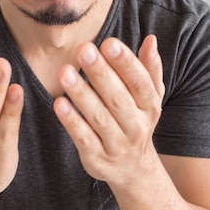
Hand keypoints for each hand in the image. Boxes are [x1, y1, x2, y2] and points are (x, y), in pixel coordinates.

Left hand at [53, 35, 164, 186]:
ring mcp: (117, 144)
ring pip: (99, 118)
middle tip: (83, 50)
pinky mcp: (97, 158)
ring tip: (65, 72)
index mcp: (150, 106)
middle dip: (100, 73)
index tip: (109, 43)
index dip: (125, 62)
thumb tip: (151, 40)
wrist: (134, 169)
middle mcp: (136, 126)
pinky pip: (84, 138)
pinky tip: (59, 103)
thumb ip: (149, 68)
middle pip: (118, 98)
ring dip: (81, 94)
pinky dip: (71, 121)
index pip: (139, 82)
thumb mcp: (150, 96)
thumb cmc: (137, 120)